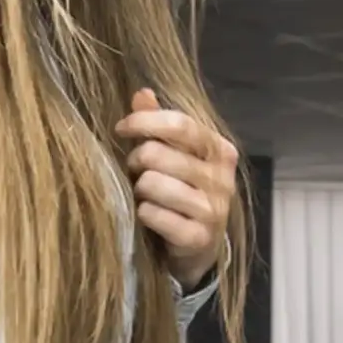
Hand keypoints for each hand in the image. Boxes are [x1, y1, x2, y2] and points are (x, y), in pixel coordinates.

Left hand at [113, 88, 238, 284]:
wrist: (199, 249)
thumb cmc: (182, 193)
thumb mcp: (175, 156)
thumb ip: (160, 124)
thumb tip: (142, 92)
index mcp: (220, 150)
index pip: (180, 124)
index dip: (143, 121)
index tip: (121, 128)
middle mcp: (222, 177)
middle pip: (158, 153)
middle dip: (136, 161)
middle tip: (136, 172)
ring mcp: (214, 209)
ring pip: (152, 183)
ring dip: (139, 190)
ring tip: (144, 195)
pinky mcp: (199, 236)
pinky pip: (153, 214)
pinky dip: (143, 214)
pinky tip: (149, 216)